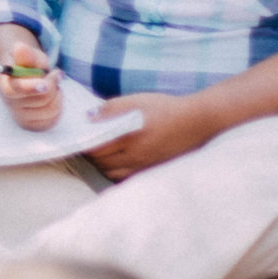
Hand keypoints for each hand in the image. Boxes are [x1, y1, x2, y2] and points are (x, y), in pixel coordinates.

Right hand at [0, 39, 61, 131]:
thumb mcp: (29, 56)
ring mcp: (21, 117)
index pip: (16, 89)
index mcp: (6, 84)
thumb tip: (20, 47)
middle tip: (54, 74)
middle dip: (53, 84)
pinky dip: (58, 106)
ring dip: (57, 95)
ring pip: (51, 109)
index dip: (31, 88)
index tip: (44, 84)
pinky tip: (52, 99)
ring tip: (52, 87)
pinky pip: (53, 119)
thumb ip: (27, 54)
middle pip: (42, 98)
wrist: (22, 79)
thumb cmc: (27, 66)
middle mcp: (10, 104)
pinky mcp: (32, 125)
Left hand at [83, 92, 211, 180]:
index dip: (84, 144)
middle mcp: (135, 157)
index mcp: (129, 139)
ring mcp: (145, 166)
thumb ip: (111, 108)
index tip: (79, 137)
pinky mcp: (153, 170)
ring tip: (102, 153)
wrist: (197, 121)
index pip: (96, 149)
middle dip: (92, 155)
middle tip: (88, 144)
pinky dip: (117, 172)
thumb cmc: (166, 108)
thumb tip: (89, 117)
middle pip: (102, 163)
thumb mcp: (136, 101)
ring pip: (112, 174)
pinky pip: (127, 177)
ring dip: (103, 165)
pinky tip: (117, 161)